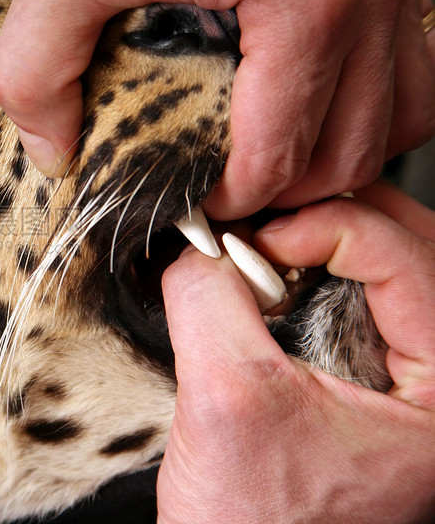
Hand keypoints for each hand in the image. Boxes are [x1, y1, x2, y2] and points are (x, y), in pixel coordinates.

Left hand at [0, 0, 434, 218]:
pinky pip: (413, 70)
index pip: (281, 156)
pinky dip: (370, 109)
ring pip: (400, 120)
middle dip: (283, 191)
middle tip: (224, 192)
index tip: (190, 201)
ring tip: (269, 163)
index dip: (230, 199)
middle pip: (348, 153)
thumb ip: (40, 70)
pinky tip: (313, 113)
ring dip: (334, 157)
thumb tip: (53, 151)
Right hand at [157, 182, 434, 522]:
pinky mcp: (372, 385)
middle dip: (342, 216)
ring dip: (332, 240)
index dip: (327, 225)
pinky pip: (365, 301)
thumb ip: (207, 300)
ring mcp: (411, 386)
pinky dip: (321, 272)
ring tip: (272, 244)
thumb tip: (198, 243)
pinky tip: (274, 280)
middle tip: (275, 213)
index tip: (255, 239)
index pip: (410, 259)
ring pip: (395, 270)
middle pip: (418, 250)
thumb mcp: (223, 399)